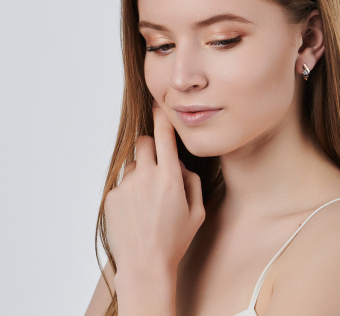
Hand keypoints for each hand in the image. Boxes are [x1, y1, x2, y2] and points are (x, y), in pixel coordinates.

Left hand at [104, 101, 205, 278]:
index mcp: (170, 177)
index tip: (159, 103)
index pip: (164, 136)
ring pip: (133, 164)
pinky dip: (130, 191)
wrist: (145, 266)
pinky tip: (135, 212)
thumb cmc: (175, 240)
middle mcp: (146, 176)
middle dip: (151, 147)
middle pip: (143, 142)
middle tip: (157, 167)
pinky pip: (122, 183)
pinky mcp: (112, 197)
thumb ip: (191, 181)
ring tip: (146, 201)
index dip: (162, 116)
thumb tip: (179, 164)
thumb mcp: (197, 211)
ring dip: (141, 173)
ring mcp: (126, 186)